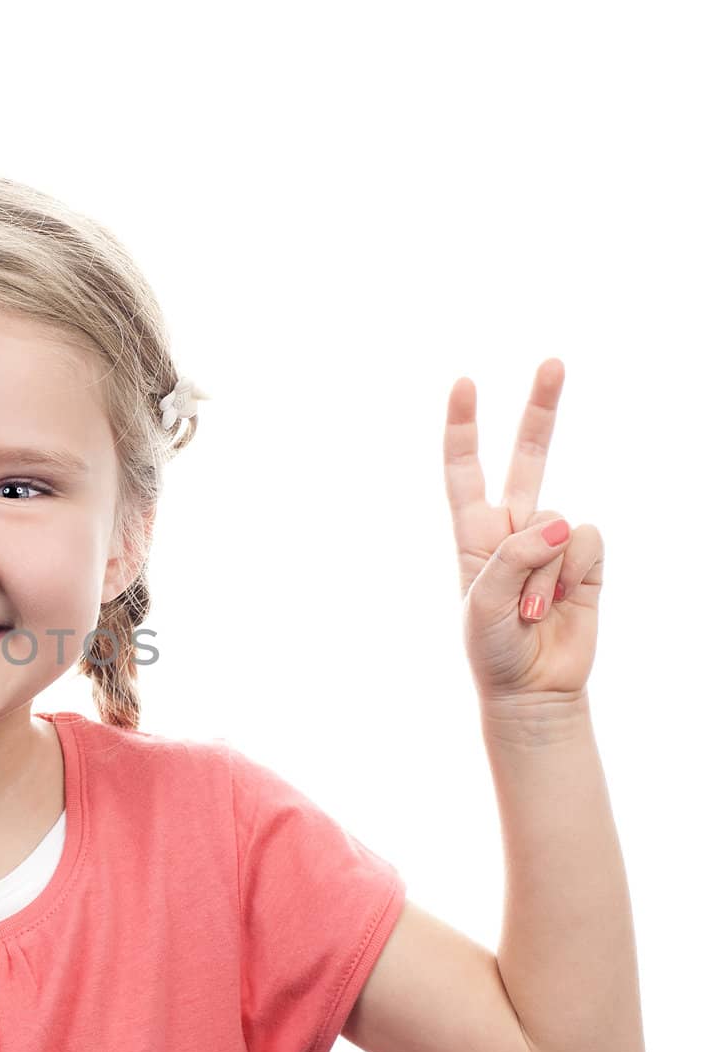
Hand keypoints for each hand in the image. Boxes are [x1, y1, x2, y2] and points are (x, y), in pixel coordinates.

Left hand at [443, 357, 604, 710]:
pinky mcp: (587, 561)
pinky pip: (586, 542)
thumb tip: (561, 523)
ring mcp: (553, 543)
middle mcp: (514, 528)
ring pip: (557, 521)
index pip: (465, 469)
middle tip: (554, 361)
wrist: (531, 690)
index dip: (463, 427)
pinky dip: (572, 574)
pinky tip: (560, 605)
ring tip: (529, 611)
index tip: (463, 383)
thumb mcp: (481, 604)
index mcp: (473, 532)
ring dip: (543, 571)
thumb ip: (514, 557)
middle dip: (541, 409)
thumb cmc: (491, 648)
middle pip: (530, 457)